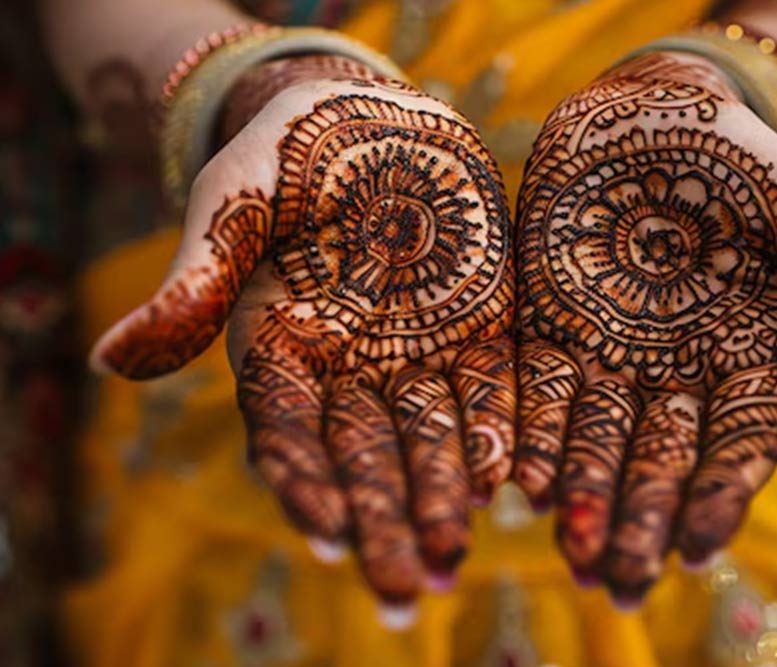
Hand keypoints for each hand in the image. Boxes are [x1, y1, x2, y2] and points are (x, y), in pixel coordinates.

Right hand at [90, 75, 514, 606]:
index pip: (289, 432)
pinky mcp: (479, 329)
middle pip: (365, 458)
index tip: (330, 535)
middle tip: (402, 593)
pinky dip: (502, 434)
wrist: (372, 121)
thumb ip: (197, 280)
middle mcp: (350, 369)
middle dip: (383, 523)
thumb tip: (108, 359)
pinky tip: (515, 481)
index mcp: (281, 350)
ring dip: (443, 500)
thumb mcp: (236, 205)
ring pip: (431, 439)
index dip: (307, 483)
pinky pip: (492, 390)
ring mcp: (417, 354)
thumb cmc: (286, 156)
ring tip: (453, 559)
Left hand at [513, 52, 776, 604]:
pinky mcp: (551, 325)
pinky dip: (530, 431)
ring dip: (580, 495)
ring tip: (565, 550)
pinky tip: (518, 477)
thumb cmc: (741, 160)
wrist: (651, 112)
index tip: (691, 548)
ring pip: (595, 438)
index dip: (715, 498)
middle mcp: (676, 369)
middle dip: (637, 520)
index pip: (736, 444)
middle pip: (658, 459)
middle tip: (617, 583)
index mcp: (745, 355)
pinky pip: (540, 388)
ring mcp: (611, 351)